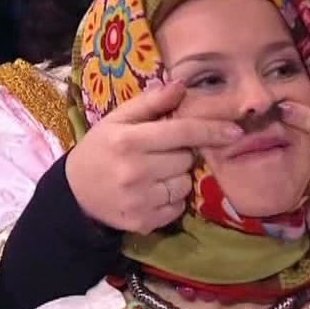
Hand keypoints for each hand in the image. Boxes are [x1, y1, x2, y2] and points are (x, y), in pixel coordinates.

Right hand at [66, 82, 243, 234]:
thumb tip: (181, 86)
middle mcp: (135, 171)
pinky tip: (151, 193)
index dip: (211, 130)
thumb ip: (149, 103)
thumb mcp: (116, 120)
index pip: (181, 132)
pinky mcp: (144, 222)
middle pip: (186, 159)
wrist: (74, 194)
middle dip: (181, 154)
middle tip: (159, 154)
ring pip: (185, 185)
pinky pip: (178, 207)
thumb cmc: (99, 150)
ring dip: (177, 178)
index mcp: (128, 141)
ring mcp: (140, 200)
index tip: (235, 131)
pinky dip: (171, 200)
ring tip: (154, 175)